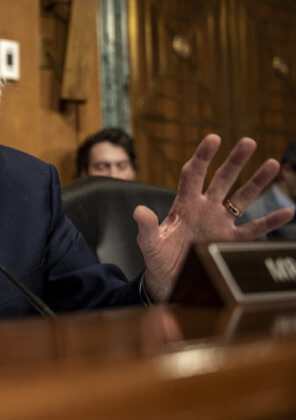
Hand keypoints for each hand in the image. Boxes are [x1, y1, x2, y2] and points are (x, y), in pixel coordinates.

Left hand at [134, 134, 293, 301]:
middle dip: (235, 161)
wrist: (169, 281)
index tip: (213, 138)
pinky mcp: (230, 241)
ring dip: (256, 183)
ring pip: (241, 199)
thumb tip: (139, 211)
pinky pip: (253, 230)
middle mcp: (204, 209)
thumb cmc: (158, 258)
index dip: (203, 156)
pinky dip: (270, 222)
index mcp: (184, 204)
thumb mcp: (149, 243)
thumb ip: (146, 227)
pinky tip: (287, 211)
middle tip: (249, 141)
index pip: (193, 174)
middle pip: (222, 180)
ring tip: (272, 163)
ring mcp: (219, 223)